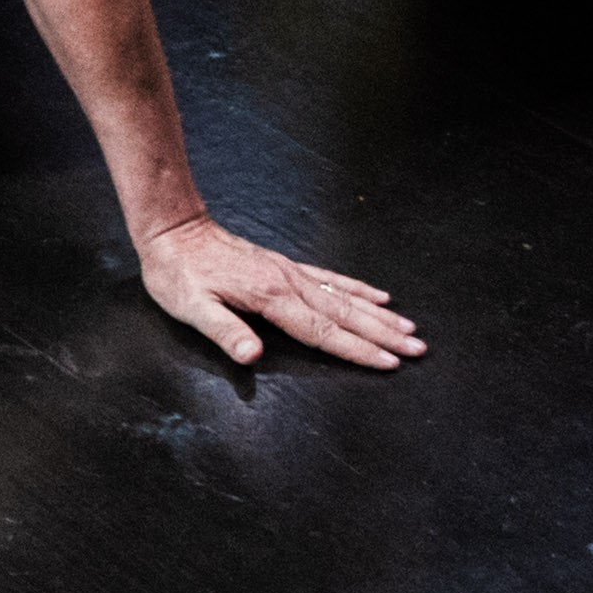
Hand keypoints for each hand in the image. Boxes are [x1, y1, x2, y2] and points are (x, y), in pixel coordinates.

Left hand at [137, 213, 423, 370]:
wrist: (174, 229)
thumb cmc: (178, 273)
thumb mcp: (190, 307)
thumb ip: (223, 332)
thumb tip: (252, 355)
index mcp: (270, 297)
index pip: (323, 331)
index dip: (357, 350)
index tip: (389, 363)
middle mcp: (288, 283)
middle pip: (345, 314)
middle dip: (383, 335)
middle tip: (418, 349)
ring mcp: (290, 272)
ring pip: (344, 297)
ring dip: (378, 315)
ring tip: (409, 328)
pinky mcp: (285, 266)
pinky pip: (331, 278)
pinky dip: (357, 288)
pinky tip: (378, 295)